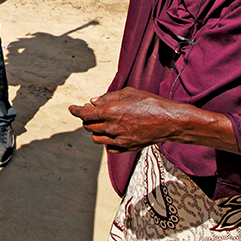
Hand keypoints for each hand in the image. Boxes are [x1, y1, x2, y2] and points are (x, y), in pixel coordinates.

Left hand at [69, 88, 238, 154]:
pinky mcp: (127, 148)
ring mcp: (119, 140)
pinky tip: (113, 134)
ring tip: (102, 123)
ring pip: (97, 139)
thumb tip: (93, 102)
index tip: (71, 108)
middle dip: (87, 119)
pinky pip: (110, 148)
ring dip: (96, 131)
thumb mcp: (128, 92)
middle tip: (91, 112)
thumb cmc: (150, 102)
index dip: (75, 111)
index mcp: (110, 112)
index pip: (84, 114)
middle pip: (89, 127)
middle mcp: (111, 128)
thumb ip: (109, 97)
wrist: (169, 121)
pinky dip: (107, 141)